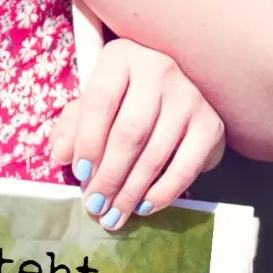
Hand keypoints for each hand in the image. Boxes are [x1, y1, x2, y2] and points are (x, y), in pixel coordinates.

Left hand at [47, 37, 225, 230]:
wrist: (174, 96)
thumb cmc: (123, 100)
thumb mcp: (91, 105)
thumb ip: (72, 127)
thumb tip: (62, 154)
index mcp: (122, 57)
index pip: (100, 101)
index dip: (87, 141)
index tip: (80, 174)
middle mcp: (159, 69)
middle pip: (130, 132)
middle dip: (109, 176)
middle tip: (95, 205)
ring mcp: (189, 96)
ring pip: (155, 153)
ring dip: (131, 191)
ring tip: (114, 215)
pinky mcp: (210, 124)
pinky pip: (186, 166)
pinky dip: (164, 192)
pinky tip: (145, 206)